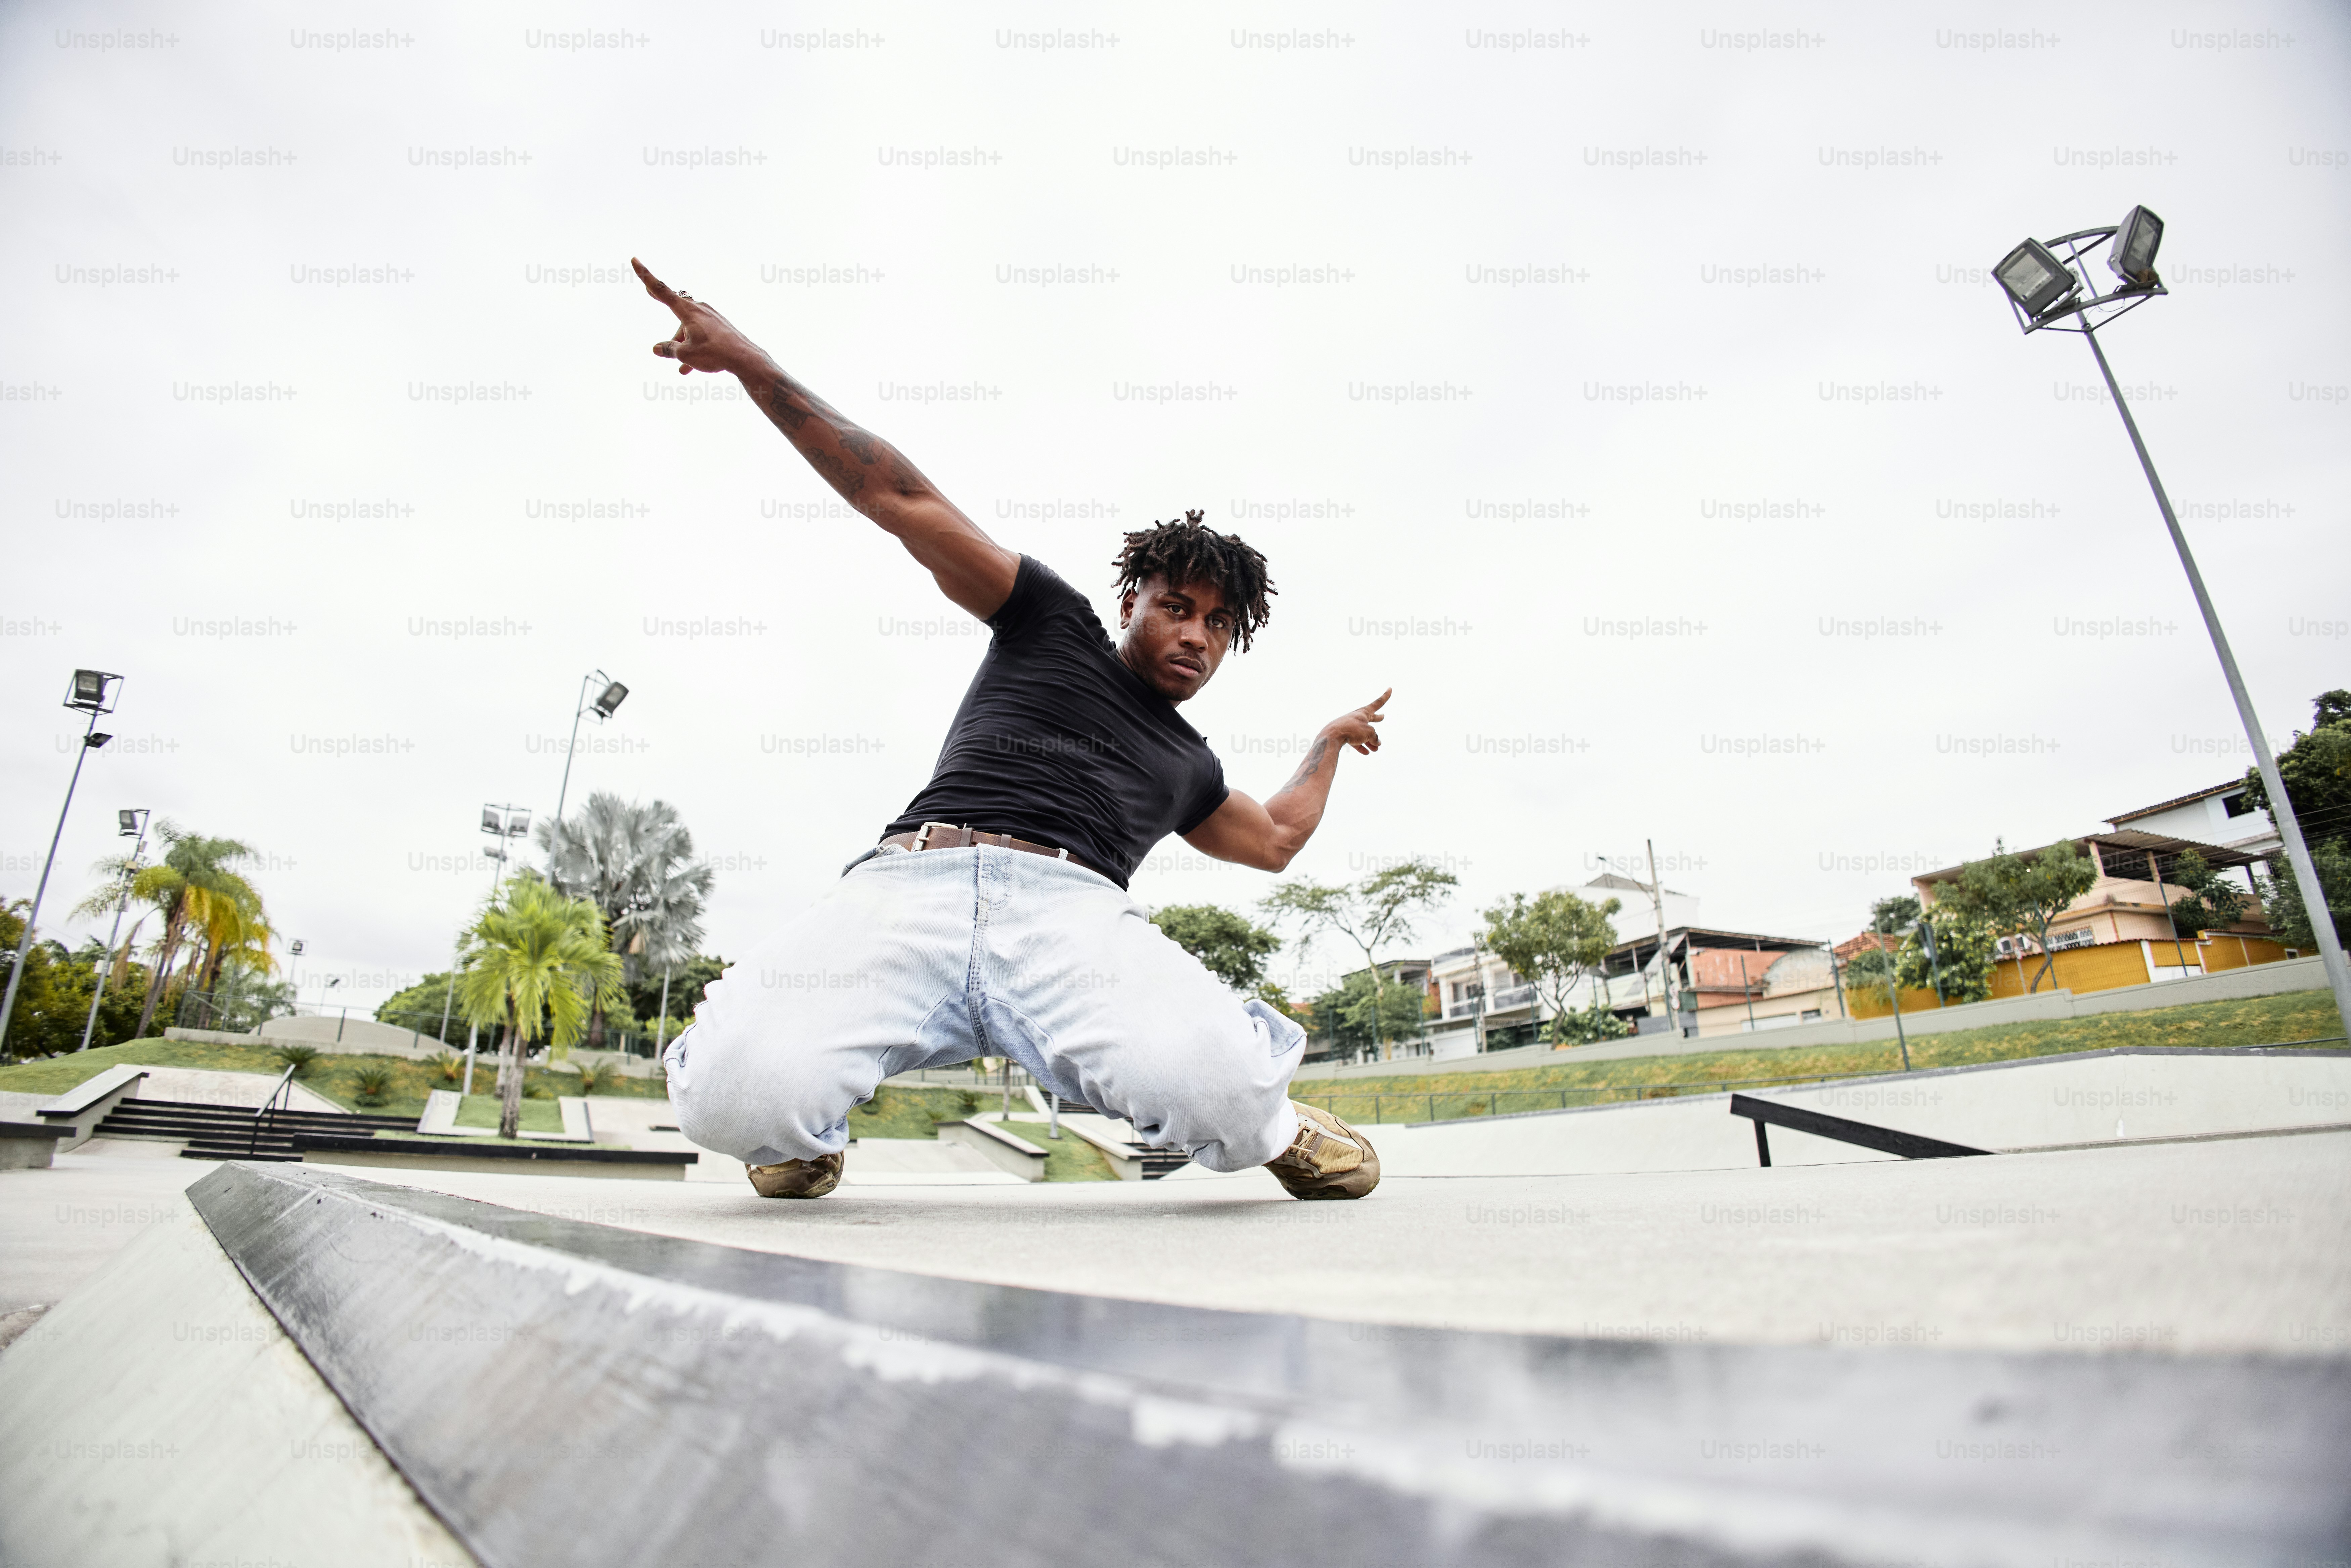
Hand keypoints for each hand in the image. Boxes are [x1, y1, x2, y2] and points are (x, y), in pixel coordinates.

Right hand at [634, 257, 758, 376]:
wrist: (744, 358)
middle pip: (677, 317)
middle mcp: (699, 309)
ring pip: (689, 330)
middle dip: (674, 335)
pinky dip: (694, 350)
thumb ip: (669, 349)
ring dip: (684, 346)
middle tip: (670, 339)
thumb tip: (657, 348)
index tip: (634, 260)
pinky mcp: (719, 327)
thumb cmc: (714, 353)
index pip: (661, 290)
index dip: (645, 276)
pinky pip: (701, 337)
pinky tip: (689, 368)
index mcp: (687, 310)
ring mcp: (711, 317)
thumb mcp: (685, 354)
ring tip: (684, 367)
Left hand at [1325, 688, 1390, 754]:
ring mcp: (1350, 726)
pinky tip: (1367, 753)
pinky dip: (1361, 746)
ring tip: (1376, 749)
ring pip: (1363, 733)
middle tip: (1382, 716)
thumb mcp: (1369, 733)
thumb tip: (1376, 743)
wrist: (1332, 735)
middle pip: (1370, 718)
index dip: (1385, 696)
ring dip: (1370, 741)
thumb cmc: (1352, 729)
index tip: (1390, 688)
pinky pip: (1355, 741)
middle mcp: (1357, 717)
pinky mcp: (1344, 735)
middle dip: (1377, 718)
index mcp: (1364, 712)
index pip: (1378, 703)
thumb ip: (1375, 737)